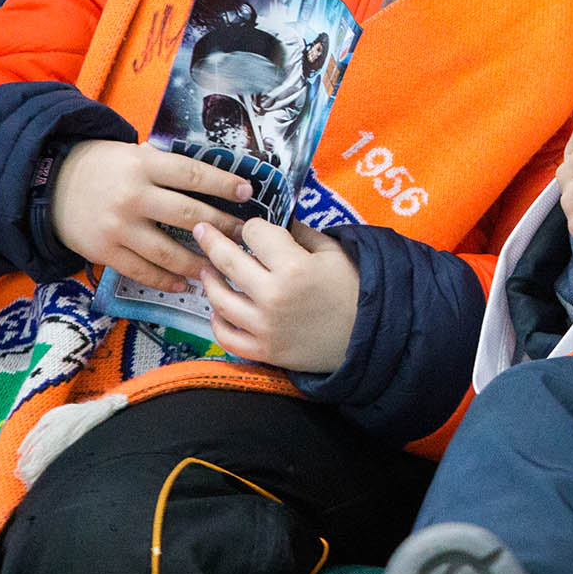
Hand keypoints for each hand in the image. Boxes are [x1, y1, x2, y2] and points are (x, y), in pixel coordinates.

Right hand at [50, 140, 249, 291]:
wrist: (50, 184)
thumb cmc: (102, 166)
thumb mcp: (132, 153)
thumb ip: (165, 166)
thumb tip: (211, 177)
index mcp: (144, 166)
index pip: (193, 175)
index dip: (224, 184)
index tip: (248, 192)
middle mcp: (134, 196)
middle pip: (188, 215)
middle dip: (222, 227)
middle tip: (243, 235)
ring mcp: (118, 227)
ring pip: (169, 251)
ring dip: (199, 262)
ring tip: (221, 266)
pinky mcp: (105, 252)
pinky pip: (143, 271)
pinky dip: (167, 280)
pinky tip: (186, 284)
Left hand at [195, 218, 360, 371]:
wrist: (369, 336)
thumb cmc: (354, 290)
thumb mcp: (334, 252)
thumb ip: (301, 234)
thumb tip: (277, 222)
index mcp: (293, 266)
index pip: (254, 233)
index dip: (254, 227)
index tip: (256, 230)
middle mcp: (273, 296)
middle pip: (228, 260)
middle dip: (212, 240)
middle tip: (202, 230)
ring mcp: (265, 326)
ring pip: (220, 299)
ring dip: (209, 280)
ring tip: (207, 271)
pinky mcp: (264, 351)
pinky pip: (227, 336)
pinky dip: (217, 321)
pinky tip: (218, 309)